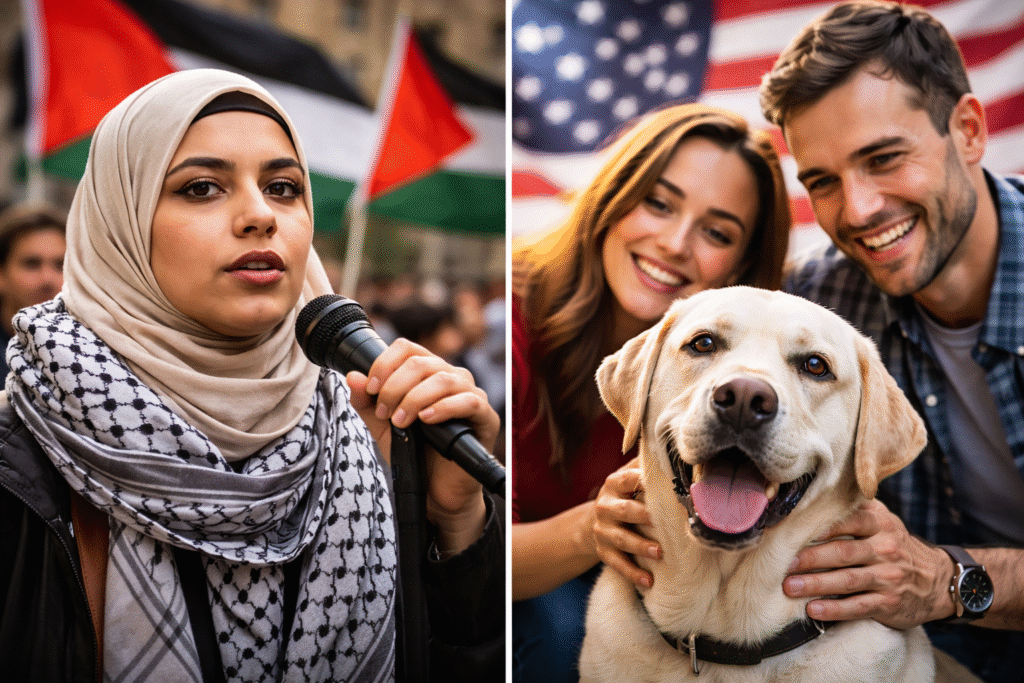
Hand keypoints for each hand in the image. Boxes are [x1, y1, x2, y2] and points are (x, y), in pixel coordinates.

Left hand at [346, 337, 498, 554]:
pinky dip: (444, 408)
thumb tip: (353, 377)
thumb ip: (367, 403)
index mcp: (427, 372)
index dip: (385, 364)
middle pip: (421, 362)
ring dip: (414, 398)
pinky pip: (469, 401)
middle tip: (385, 413)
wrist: (434, 490)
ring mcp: (471, 395)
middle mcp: (451, 377)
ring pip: (443, 379)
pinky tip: (427, 419)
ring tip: (401, 421)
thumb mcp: (382, 427)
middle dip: (395, 387)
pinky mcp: (486, 417)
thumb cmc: (413, 453)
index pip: (407, 348)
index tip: (371, 389)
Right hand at [593, 459, 661, 587]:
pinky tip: (648, 582)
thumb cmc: (624, 496)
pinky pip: (617, 563)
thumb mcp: (629, 477)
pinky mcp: (603, 551)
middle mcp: (605, 506)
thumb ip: (647, 466)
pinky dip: (633, 573)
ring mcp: (603, 530)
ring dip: (640, 546)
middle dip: (643, 516)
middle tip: (663, 522)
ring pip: (621, 539)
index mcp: (614, 483)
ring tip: (659, 553)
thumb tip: (677, 454)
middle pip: (624, 510)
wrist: (594, 523)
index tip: (668, 487)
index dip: (645, 482)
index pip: (629, 479)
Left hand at [782, 499, 952, 626]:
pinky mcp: (889, 603)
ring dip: (816, 584)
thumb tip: (813, 495)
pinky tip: (813, 609)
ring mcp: (888, 577)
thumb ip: (854, 509)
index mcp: (880, 523)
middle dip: (811, 558)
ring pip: (847, 580)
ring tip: (790, 587)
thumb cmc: (896, 546)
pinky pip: (858, 607)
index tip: (794, 530)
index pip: (849, 520)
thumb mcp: (884, 521)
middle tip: (783, 563)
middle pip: (843, 552)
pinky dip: (835, 609)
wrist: (938, 580)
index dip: (822, 526)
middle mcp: (885, 548)